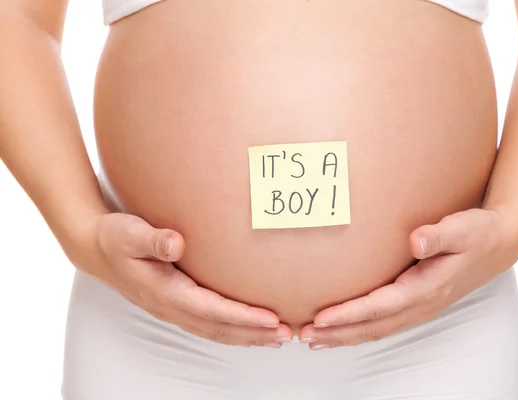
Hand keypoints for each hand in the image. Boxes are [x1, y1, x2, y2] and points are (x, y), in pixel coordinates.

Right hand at [67, 212, 292, 347]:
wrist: (96, 249)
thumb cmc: (115, 238)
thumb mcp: (128, 233)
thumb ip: (152, 239)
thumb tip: (175, 243)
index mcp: (164, 292)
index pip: (211, 310)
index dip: (242, 317)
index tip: (271, 318)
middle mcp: (171, 307)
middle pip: (219, 328)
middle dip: (254, 333)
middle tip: (287, 334)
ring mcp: (173, 310)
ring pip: (216, 331)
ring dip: (248, 336)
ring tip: (278, 338)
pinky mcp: (177, 305)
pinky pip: (209, 325)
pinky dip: (234, 331)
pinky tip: (252, 330)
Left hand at [299, 208, 517, 349]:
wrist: (498, 245)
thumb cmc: (478, 233)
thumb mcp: (464, 228)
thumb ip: (440, 234)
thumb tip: (416, 241)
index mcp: (427, 288)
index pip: (380, 306)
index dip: (349, 315)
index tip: (320, 318)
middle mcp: (421, 304)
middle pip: (373, 326)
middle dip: (337, 333)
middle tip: (303, 336)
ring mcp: (420, 308)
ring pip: (377, 330)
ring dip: (344, 337)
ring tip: (314, 340)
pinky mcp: (417, 305)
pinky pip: (383, 324)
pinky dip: (359, 331)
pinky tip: (341, 330)